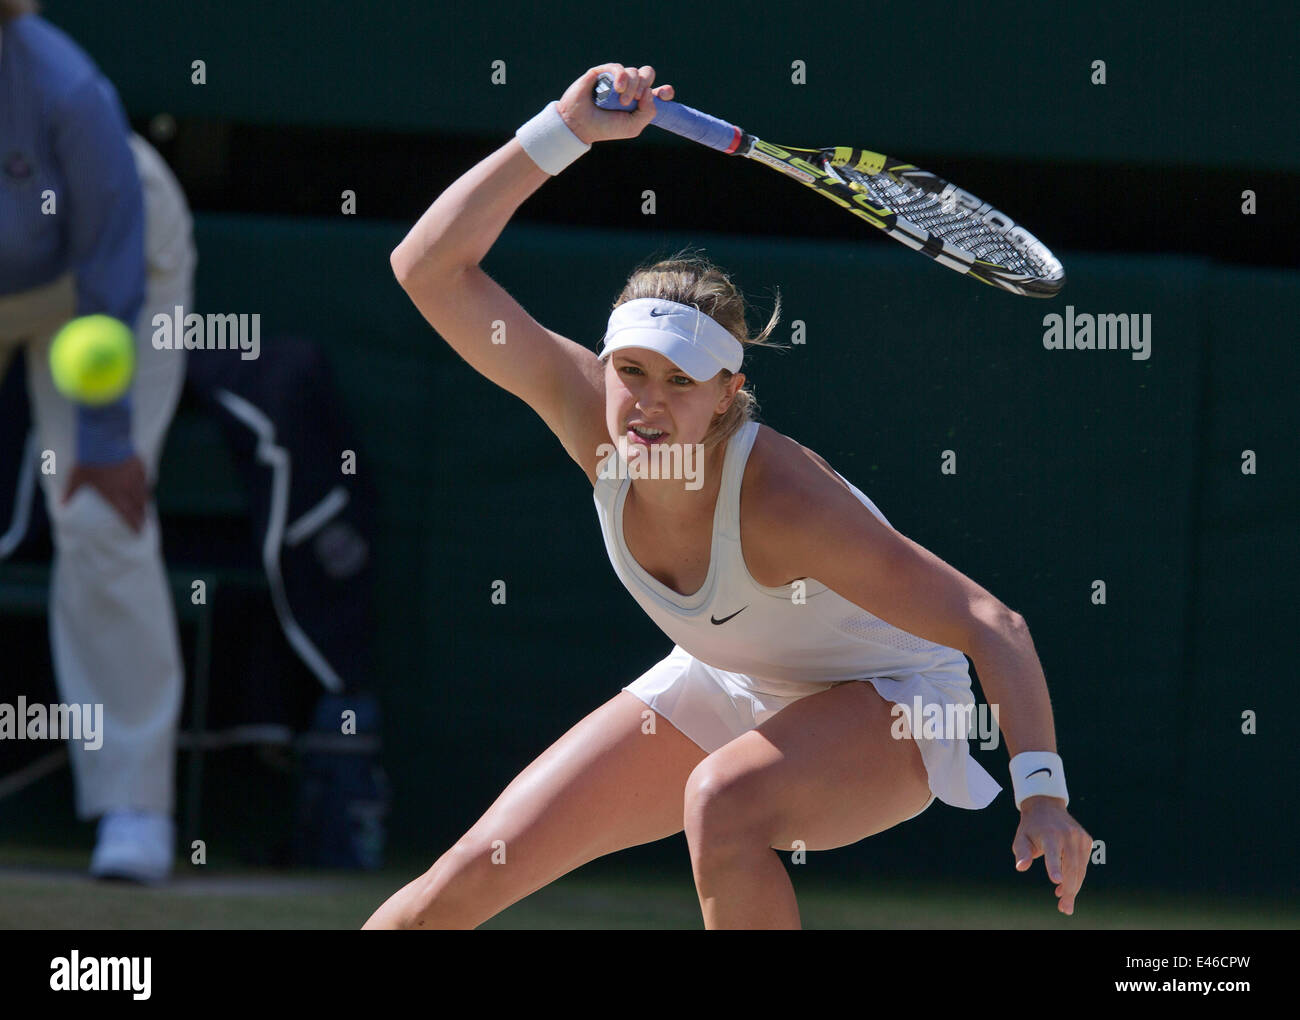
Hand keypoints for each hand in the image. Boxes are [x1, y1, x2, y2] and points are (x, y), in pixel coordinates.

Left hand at [63, 455, 147, 532]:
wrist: (103, 439)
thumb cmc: (88, 460)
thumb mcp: (76, 478)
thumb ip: (70, 493)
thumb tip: (61, 505)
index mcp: (113, 494)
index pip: (127, 514)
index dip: (134, 525)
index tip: (139, 532)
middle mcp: (127, 488)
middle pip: (139, 507)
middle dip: (142, 517)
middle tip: (144, 523)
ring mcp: (135, 477)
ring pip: (144, 494)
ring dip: (144, 503)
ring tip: (144, 507)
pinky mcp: (140, 466)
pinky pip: (145, 479)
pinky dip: (145, 485)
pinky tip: (143, 486)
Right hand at [557, 63, 674, 144]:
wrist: (580, 125)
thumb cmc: (606, 128)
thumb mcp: (632, 127)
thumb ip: (648, 112)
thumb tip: (651, 92)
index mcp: (638, 102)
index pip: (657, 91)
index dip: (665, 91)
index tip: (666, 94)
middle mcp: (629, 88)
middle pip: (647, 74)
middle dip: (645, 85)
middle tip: (636, 99)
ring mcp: (616, 79)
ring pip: (635, 71)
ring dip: (633, 86)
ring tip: (622, 101)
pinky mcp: (603, 73)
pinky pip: (618, 67)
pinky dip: (622, 77)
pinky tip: (618, 88)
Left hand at [1011, 796, 1091, 915]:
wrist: (1046, 806)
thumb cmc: (1031, 827)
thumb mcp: (1021, 838)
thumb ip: (1022, 853)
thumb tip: (1021, 867)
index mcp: (1049, 834)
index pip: (1053, 853)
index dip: (1054, 867)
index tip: (1056, 881)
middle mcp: (1068, 835)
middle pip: (1071, 867)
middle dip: (1068, 890)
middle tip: (1064, 908)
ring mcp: (1080, 837)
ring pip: (1080, 869)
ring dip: (1073, 888)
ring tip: (1064, 903)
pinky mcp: (1087, 841)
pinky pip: (1083, 864)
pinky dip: (1076, 878)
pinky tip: (1065, 887)